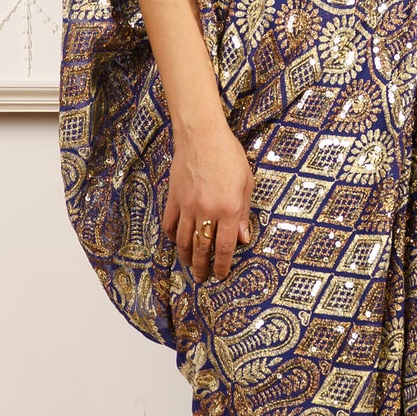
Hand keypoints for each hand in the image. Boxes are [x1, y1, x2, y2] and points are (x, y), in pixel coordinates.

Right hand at [163, 116, 255, 284]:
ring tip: (189, 266)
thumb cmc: (229, 155)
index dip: (223, 265)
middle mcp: (206, 212)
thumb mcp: (246, 183)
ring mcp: (187, 206)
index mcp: (228, 210)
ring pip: (184, 240)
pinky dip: (172, 236)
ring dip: (186, 257)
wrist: (202, 136)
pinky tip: (176, 242)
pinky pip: (170, 223)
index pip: (224, 247)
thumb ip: (243, 213)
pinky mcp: (173, 198)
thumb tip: (243, 238)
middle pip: (202, 249)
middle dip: (203, 268)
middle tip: (203, 279)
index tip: (222, 275)